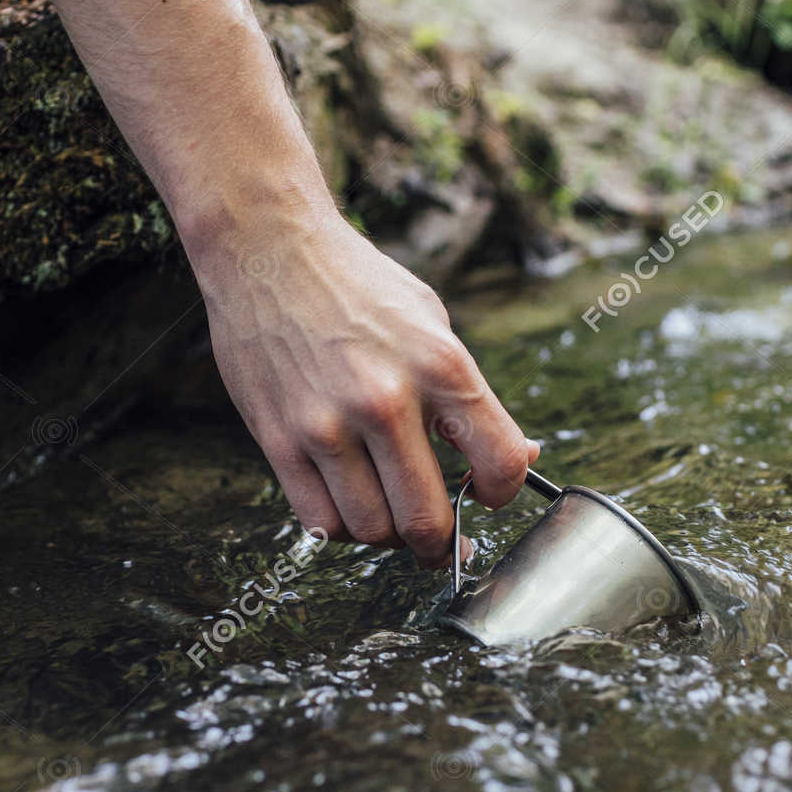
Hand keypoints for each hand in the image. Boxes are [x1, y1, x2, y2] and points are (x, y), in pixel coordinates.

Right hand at [196, 213, 538, 565]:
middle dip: (442, 543)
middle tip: (442, 541)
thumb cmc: (357, 285)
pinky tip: (351, 505)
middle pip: (427, 520)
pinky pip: (319, 520)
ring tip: (392, 516)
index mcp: (441, 366)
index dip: (502, 495)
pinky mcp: (279, 439)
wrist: (268, 249)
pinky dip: (342, 529)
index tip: (487, 495)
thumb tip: (524, 455)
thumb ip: (472, 396)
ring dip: (388, 537)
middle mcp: (386, 400)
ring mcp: (327, 424)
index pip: (501, 465)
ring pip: (371, 529)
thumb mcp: (433, 323)